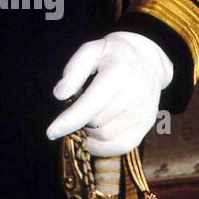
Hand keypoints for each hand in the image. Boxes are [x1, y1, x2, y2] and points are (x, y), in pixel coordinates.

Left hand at [46, 31, 173, 155]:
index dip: (69, 120)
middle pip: (96, 123)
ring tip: (85, 119)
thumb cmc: (112, 53)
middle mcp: (135, 94)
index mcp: (119, 73)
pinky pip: (123, 146)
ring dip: (90, 134)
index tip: (50, 132)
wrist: (148, 59)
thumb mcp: (90, 50)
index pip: (91, 104)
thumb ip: (74, 71)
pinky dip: (104, 147)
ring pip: (108, 136)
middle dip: (79, 122)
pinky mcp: (147, 124)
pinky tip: (93, 137)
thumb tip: (59, 95)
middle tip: (74, 110)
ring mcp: (143, 111)